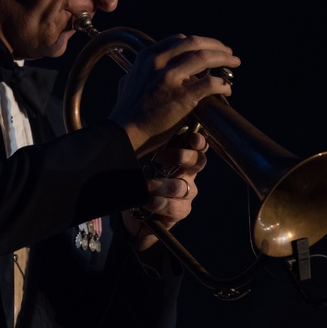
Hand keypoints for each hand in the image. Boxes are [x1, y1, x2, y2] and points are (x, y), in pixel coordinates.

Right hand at [109, 34, 239, 157]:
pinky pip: (210, 83)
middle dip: (215, 46)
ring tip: (234, 63)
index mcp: (148, 56)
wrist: (125, 132)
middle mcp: (159, 62)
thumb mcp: (128, 81)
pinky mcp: (183, 96)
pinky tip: (226, 89)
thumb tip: (141, 71)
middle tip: (228, 53)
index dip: (199, 42)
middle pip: (194, 43)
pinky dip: (222, 84)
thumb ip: (139, 72)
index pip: (179, 40)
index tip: (209, 47)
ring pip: (205, 58)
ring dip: (223, 59)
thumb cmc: (127, 112)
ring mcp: (171, 77)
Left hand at [123, 132, 209, 251]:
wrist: (128, 206)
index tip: (192, 139)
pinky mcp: (180, 210)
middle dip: (183, 157)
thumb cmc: (135, 174)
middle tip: (160, 156)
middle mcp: (187, 172)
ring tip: (145, 186)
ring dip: (161, 186)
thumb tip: (154, 117)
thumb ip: (151, 141)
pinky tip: (148, 202)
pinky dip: (160, 204)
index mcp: (180, 155)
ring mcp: (186, 193)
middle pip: (198, 161)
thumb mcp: (140, 154)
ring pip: (182, 187)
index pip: (197, 145)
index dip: (198, 141)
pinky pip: (176, 207)